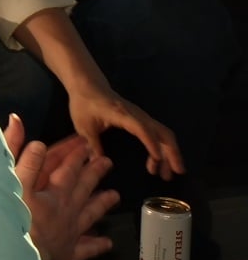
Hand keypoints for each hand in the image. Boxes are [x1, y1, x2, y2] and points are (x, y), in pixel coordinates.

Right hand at [7, 116, 118, 259]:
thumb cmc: (15, 221)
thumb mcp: (14, 186)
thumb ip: (23, 159)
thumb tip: (31, 136)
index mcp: (55, 193)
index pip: (68, 169)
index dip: (76, 155)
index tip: (86, 143)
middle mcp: (68, 211)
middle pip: (84, 189)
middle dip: (94, 174)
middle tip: (107, 162)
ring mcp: (71, 233)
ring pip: (90, 215)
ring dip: (101, 205)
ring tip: (114, 196)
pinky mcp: (69, 254)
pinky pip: (86, 249)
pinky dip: (97, 245)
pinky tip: (107, 243)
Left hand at [67, 82, 185, 181]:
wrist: (87, 85)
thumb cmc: (84, 103)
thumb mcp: (83, 126)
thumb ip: (92, 144)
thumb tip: (97, 164)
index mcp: (123, 115)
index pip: (142, 128)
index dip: (151, 143)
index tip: (158, 158)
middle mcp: (137, 115)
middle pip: (162, 132)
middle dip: (171, 152)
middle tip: (176, 172)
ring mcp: (141, 117)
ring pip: (162, 134)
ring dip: (168, 153)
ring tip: (166, 174)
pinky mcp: (140, 120)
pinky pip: (155, 134)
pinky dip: (159, 148)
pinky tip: (154, 163)